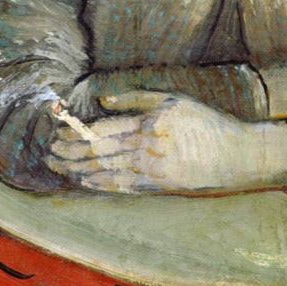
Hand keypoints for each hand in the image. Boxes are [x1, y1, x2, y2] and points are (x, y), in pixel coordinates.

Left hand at [44, 94, 286, 193]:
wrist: (236, 156)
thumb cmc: (206, 123)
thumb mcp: (174, 100)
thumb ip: (137, 98)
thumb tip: (103, 99)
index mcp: (150, 123)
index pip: (104, 129)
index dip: (78, 132)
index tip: (59, 131)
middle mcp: (147, 149)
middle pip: (99, 151)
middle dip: (70, 152)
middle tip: (50, 152)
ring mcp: (151, 171)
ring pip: (105, 171)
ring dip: (78, 170)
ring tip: (58, 167)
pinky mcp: (157, 187)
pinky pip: (120, 187)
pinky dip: (98, 184)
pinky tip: (84, 181)